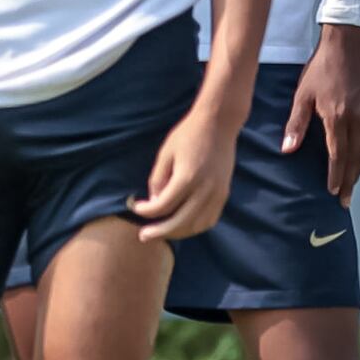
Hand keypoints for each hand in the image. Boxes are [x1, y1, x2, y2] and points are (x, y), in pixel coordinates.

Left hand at [136, 97, 237, 244]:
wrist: (219, 123)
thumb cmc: (188, 135)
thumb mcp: (165, 153)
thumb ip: (158, 180)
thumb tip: (154, 203)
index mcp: (188, 177)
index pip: (163, 206)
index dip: (145, 211)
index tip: (135, 206)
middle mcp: (205, 189)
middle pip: (180, 223)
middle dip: (159, 232)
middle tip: (143, 235)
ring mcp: (217, 194)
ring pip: (196, 226)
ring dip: (177, 233)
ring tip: (161, 231)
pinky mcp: (224, 194)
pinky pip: (209, 220)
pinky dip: (194, 227)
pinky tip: (181, 225)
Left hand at [283, 25, 359, 198]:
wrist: (347, 45)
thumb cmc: (320, 69)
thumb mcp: (302, 94)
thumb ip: (296, 124)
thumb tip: (288, 150)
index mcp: (337, 116)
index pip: (338, 155)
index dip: (336, 176)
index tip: (334, 193)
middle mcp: (356, 118)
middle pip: (356, 158)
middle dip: (350, 180)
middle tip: (345, 200)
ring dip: (358, 170)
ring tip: (351, 185)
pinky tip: (356, 160)